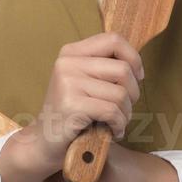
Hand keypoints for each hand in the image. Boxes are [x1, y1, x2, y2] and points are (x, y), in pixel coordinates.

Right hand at [14, 32, 143, 179]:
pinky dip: (119, 125)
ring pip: (121, 93)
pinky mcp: (71, 105)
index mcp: (71, 53)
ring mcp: (67, 83)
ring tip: (116, 122)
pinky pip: (112, 111)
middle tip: (124, 108)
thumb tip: (136, 64)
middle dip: (133, 92)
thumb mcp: (84, 81)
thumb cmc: (73, 113)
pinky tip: (112, 131)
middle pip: (123, 69)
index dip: (133, 58)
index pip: (113, 39)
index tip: (137, 76)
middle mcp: (67, 63)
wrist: (45, 141)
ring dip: (126, 113)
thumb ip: (104, 68)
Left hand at [43, 141, 154, 181]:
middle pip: (55, 167)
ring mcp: (95, 158)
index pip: (56, 157)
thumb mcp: (96, 174)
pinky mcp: (101, 172)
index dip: (51, 176)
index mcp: (86, 143)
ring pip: (62, 179)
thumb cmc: (125, 180)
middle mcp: (88, 146)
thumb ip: (77, 173)